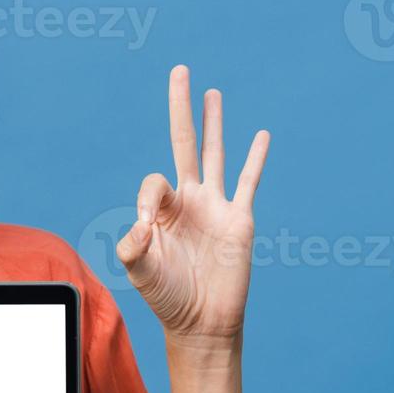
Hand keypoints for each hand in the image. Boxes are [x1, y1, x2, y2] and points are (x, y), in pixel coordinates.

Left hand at [116, 65, 269, 343]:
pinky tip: (262, 135)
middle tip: (179, 71)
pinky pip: (249, 182)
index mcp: (159, 211)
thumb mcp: (139, 271)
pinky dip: (257, 158)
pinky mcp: (239, 219)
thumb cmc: (167, 297)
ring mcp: (215, 206)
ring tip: (212, 92)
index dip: (147, 199)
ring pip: (215, 154)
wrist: (202, 321)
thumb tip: (139, 226)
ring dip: (214, 122)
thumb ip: (132, 247)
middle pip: (183, 143)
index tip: (145, 228)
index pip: (153, 182)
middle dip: (180, 108)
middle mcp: (187, 201)